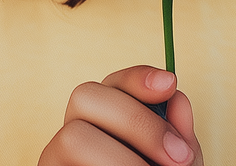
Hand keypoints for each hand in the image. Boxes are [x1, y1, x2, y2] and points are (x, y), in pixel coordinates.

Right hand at [39, 65, 202, 165]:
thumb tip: (178, 100)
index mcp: (106, 118)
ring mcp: (57, 159)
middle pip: (86, 96)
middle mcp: (75, 131)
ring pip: (73, 136)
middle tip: (177, 158)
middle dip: (137, 121)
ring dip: (120, 157)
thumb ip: (178, 137)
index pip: (113, 82)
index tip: (170, 84)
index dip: (138, 77)